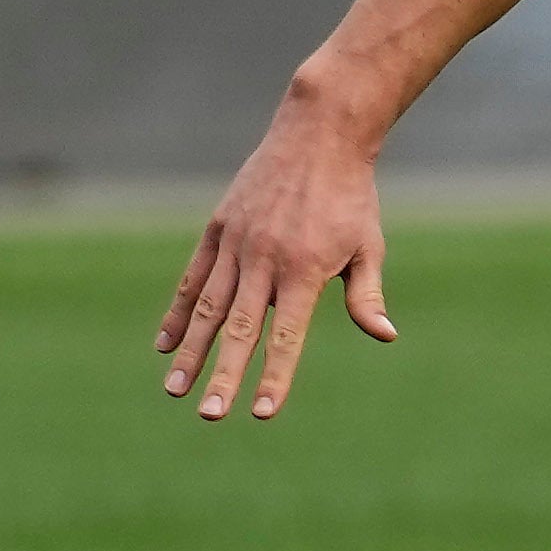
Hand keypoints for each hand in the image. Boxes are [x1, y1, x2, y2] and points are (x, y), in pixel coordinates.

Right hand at [157, 83, 395, 419]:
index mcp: (305, 269)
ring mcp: (237, 243)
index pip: (288, 335)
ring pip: (208, 307)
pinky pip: (194, 278)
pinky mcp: (219, 228)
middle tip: (209, 415)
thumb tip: (385, 336)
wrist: (319, 135)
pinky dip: (179, 313)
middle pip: (240, 329)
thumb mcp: (368, 245)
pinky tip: (165, 345)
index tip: (262, 412)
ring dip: (191, 351)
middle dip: (224, 375)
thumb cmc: (351, 198)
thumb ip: (367, 295)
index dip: (275, 375)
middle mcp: (265, 259)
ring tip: (174, 390)